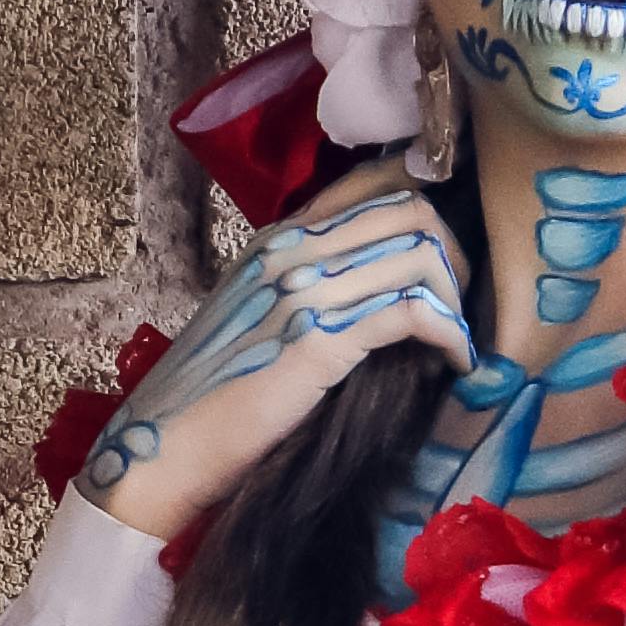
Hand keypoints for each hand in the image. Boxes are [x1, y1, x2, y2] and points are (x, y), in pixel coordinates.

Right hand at [79, 155, 474, 538]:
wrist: (167, 446)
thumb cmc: (215, 392)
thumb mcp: (260, 314)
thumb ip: (309, 284)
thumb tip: (379, 285)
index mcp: (279, 238)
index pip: (372, 180)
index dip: (429, 206)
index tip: (448, 253)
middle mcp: (293, 250)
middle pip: (411, 210)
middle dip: (455, 255)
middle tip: (458, 303)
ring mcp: (306, 290)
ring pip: (421, 252)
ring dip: (457, 298)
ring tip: (456, 338)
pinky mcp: (323, 341)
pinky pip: (416, 313)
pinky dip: (452, 336)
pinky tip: (458, 363)